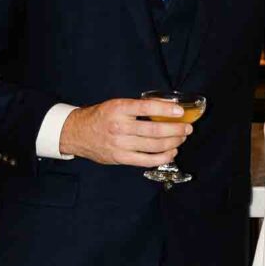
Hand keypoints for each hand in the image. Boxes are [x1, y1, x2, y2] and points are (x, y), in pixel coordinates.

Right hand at [60, 99, 190, 166]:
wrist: (77, 133)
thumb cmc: (101, 117)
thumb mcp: (117, 105)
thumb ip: (138, 107)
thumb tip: (165, 106)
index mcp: (119, 109)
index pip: (147, 107)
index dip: (166, 109)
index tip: (180, 110)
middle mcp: (120, 126)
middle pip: (155, 129)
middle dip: (176, 130)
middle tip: (187, 128)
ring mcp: (120, 144)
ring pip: (154, 145)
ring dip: (173, 143)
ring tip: (181, 139)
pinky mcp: (121, 158)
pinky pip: (147, 160)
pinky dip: (163, 157)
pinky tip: (172, 152)